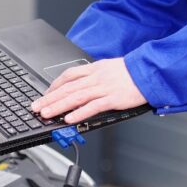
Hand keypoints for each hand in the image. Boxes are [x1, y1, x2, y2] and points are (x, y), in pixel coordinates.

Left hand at [31, 58, 146, 123]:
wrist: (150, 71)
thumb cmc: (132, 72)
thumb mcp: (109, 68)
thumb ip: (94, 76)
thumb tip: (81, 85)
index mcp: (94, 69)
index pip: (68, 76)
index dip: (54, 85)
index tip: (45, 94)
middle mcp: (96, 77)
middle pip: (67, 88)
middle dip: (49, 98)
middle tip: (36, 107)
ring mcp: (104, 88)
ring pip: (75, 97)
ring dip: (58, 106)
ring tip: (46, 114)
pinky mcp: (113, 98)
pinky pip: (93, 106)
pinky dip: (79, 113)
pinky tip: (69, 119)